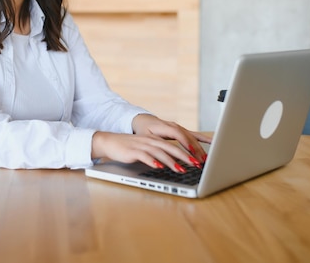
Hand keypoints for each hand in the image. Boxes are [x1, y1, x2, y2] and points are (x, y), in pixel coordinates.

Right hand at [90, 114, 211, 172]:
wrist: (110, 142)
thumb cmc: (130, 148)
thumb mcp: (147, 150)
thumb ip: (160, 154)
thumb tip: (176, 163)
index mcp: (157, 140)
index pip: (176, 145)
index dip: (188, 151)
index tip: (199, 159)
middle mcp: (151, 141)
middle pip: (172, 148)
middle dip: (185, 156)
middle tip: (196, 164)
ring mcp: (142, 146)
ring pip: (160, 152)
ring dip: (172, 161)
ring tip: (181, 169)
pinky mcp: (133, 152)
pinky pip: (145, 156)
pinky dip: (152, 161)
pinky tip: (159, 167)